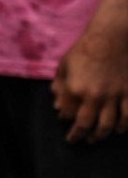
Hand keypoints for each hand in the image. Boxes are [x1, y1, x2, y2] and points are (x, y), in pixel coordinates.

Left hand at [53, 18, 127, 142]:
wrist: (112, 37)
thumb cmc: (85, 49)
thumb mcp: (64, 65)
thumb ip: (59, 86)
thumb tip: (56, 105)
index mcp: (75, 89)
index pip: (67, 113)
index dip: (65, 119)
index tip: (64, 120)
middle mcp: (94, 96)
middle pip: (87, 124)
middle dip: (80, 135)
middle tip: (78, 140)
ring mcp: (114, 96)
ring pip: (109, 124)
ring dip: (101, 135)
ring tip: (96, 139)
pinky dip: (124, 125)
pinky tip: (119, 130)